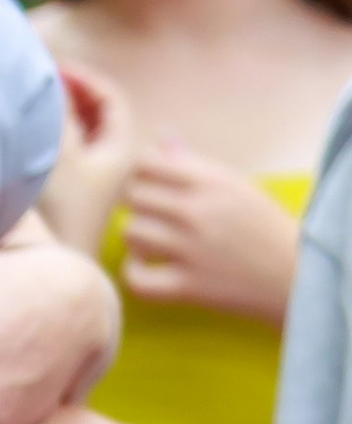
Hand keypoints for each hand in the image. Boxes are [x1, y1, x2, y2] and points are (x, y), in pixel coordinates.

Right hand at [41, 58, 138, 257]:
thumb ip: (56, 110)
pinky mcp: (67, 202)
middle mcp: (108, 168)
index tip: (55, 69)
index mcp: (119, 151)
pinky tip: (22, 142)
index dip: (84, 77)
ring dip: (54, 119)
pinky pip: (61, 158)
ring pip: (76, 138)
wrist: (46, 269)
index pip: (110, 99)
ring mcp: (87, 186)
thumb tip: (47, 78)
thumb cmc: (58, 214)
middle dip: (68, 94)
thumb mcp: (59, 150)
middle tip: (38, 83)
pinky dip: (45, 142)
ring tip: (28, 108)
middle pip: (94, 116)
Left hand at [120, 140, 301, 322]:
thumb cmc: (262, 225)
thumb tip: (161, 136)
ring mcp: (190, 249)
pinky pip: (136, 278)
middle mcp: (197, 210)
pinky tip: (147, 268)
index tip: (151, 186)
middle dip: (139, 205)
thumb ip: (192, 163)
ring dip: (137, 238)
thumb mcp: (234, 184)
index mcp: (210, 180)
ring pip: (132, 232)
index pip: (147, 162)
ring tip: (151, 243)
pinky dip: (134, 273)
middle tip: (153, 217)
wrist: (292, 273)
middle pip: (134, 196)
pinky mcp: (187, 287)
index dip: (141, 173)